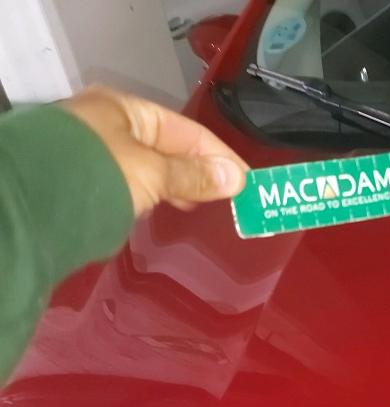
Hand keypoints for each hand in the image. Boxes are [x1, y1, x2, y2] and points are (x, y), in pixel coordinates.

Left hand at [61, 86, 248, 215]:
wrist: (37, 204)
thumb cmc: (97, 175)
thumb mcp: (154, 173)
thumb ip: (195, 176)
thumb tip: (236, 179)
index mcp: (124, 110)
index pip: (185, 130)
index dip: (219, 155)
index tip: (246, 179)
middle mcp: (108, 124)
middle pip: (167, 147)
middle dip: (199, 170)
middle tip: (229, 195)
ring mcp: (95, 151)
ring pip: (150, 165)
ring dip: (177, 183)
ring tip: (200, 204)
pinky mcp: (86, 178)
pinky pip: (133, 181)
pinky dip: (154, 192)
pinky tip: (166, 206)